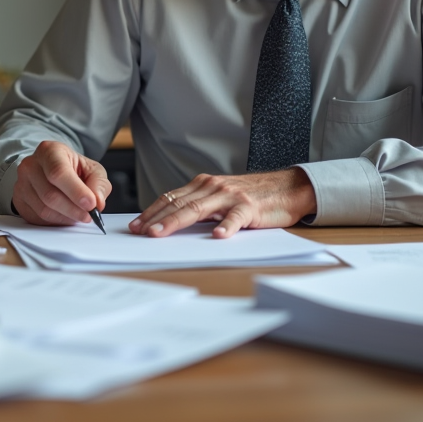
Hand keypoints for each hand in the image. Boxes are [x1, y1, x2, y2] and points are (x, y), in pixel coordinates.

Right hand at [12, 140, 110, 226]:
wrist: (51, 169)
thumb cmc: (72, 169)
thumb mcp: (92, 169)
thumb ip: (99, 184)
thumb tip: (97, 202)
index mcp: (49, 151)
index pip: (59, 172)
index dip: (76, 191)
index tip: (91, 204)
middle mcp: (30, 165)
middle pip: (50, 195)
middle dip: (73, 209)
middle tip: (89, 215)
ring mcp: (21, 183)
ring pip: (44, 209)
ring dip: (65, 217)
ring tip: (79, 215)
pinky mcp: (19, 200)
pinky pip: (37, 218)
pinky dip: (55, 222)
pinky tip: (65, 216)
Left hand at [129, 168, 315, 238]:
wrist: (286, 188)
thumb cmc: (251, 197)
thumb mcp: (220, 198)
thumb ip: (200, 207)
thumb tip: (171, 223)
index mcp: (203, 185)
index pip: (171, 198)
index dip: (152, 212)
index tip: (136, 225)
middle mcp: (213, 187)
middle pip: (179, 204)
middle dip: (157, 219)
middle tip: (141, 232)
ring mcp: (231, 196)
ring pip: (198, 209)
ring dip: (177, 221)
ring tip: (162, 233)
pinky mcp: (250, 207)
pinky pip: (235, 218)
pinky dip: (226, 227)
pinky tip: (218, 236)